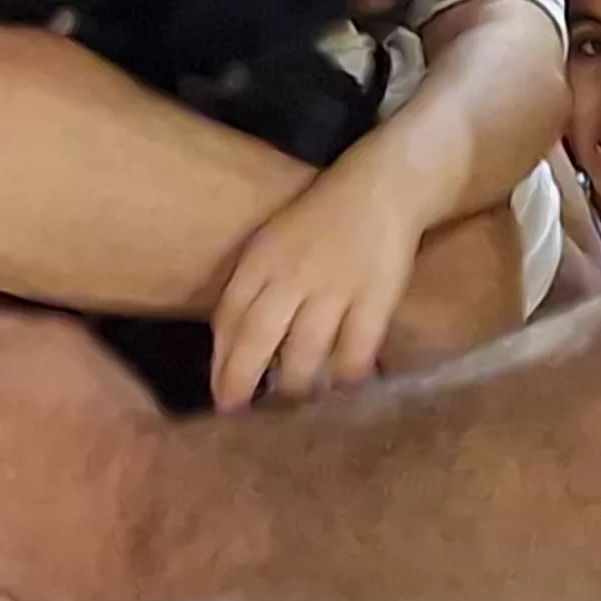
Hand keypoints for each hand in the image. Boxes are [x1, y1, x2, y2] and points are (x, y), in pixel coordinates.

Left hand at [211, 161, 428, 407]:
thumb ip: (254, 286)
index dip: (221, 361)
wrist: (381, 188)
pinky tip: (342, 384)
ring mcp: (334, 289)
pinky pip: (356, 351)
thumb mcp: (274, 242)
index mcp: (261, 259)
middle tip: (238, 411)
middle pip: (256, 341)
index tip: (220, 392)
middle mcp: (291, 276)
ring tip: (294, 399)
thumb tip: (233, 345)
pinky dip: (347, 375)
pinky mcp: (375, 299)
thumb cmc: (321, 219)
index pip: (228, 318)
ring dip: (294, 386)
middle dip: (241, 383)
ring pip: (303, 355)